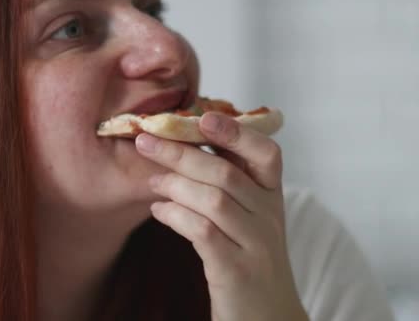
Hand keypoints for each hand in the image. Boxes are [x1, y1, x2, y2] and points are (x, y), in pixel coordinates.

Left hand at [135, 112, 308, 320]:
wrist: (268, 316)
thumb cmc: (247, 258)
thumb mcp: (247, 218)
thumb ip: (226, 185)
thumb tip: (182, 146)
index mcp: (272, 197)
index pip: (267, 155)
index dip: (237, 133)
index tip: (203, 117)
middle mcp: (269, 218)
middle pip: (226, 173)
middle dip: (181, 153)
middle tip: (145, 141)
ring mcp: (256, 245)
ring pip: (214, 199)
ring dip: (175, 184)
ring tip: (151, 181)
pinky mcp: (236, 271)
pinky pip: (203, 233)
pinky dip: (176, 216)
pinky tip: (159, 210)